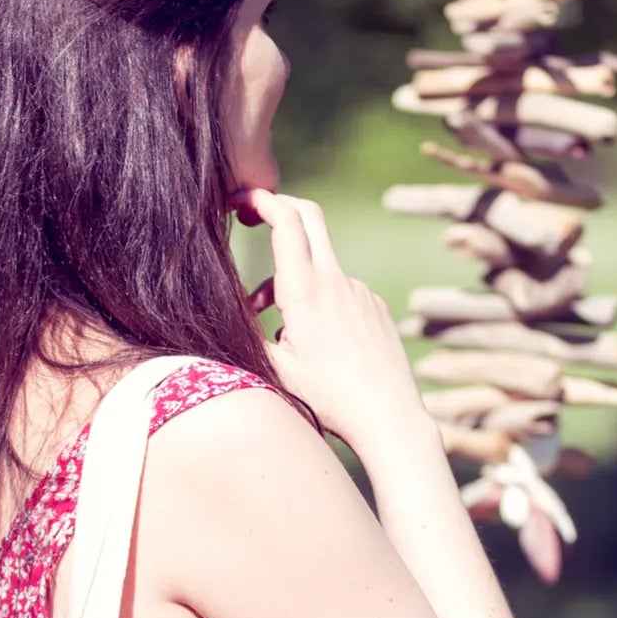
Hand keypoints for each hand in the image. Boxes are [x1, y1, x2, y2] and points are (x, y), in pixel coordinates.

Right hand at [232, 186, 425, 453]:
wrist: (389, 417)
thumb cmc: (330, 400)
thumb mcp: (276, 370)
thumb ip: (248, 333)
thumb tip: (227, 312)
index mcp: (306, 291)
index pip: (286, 221)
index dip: (262, 200)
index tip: (241, 200)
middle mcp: (336, 282)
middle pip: (309, 217)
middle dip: (279, 208)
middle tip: (254, 216)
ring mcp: (360, 291)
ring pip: (319, 264)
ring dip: (292, 278)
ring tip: (277, 325)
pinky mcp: (375, 306)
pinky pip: (340, 290)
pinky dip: (319, 300)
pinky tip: (317, 342)